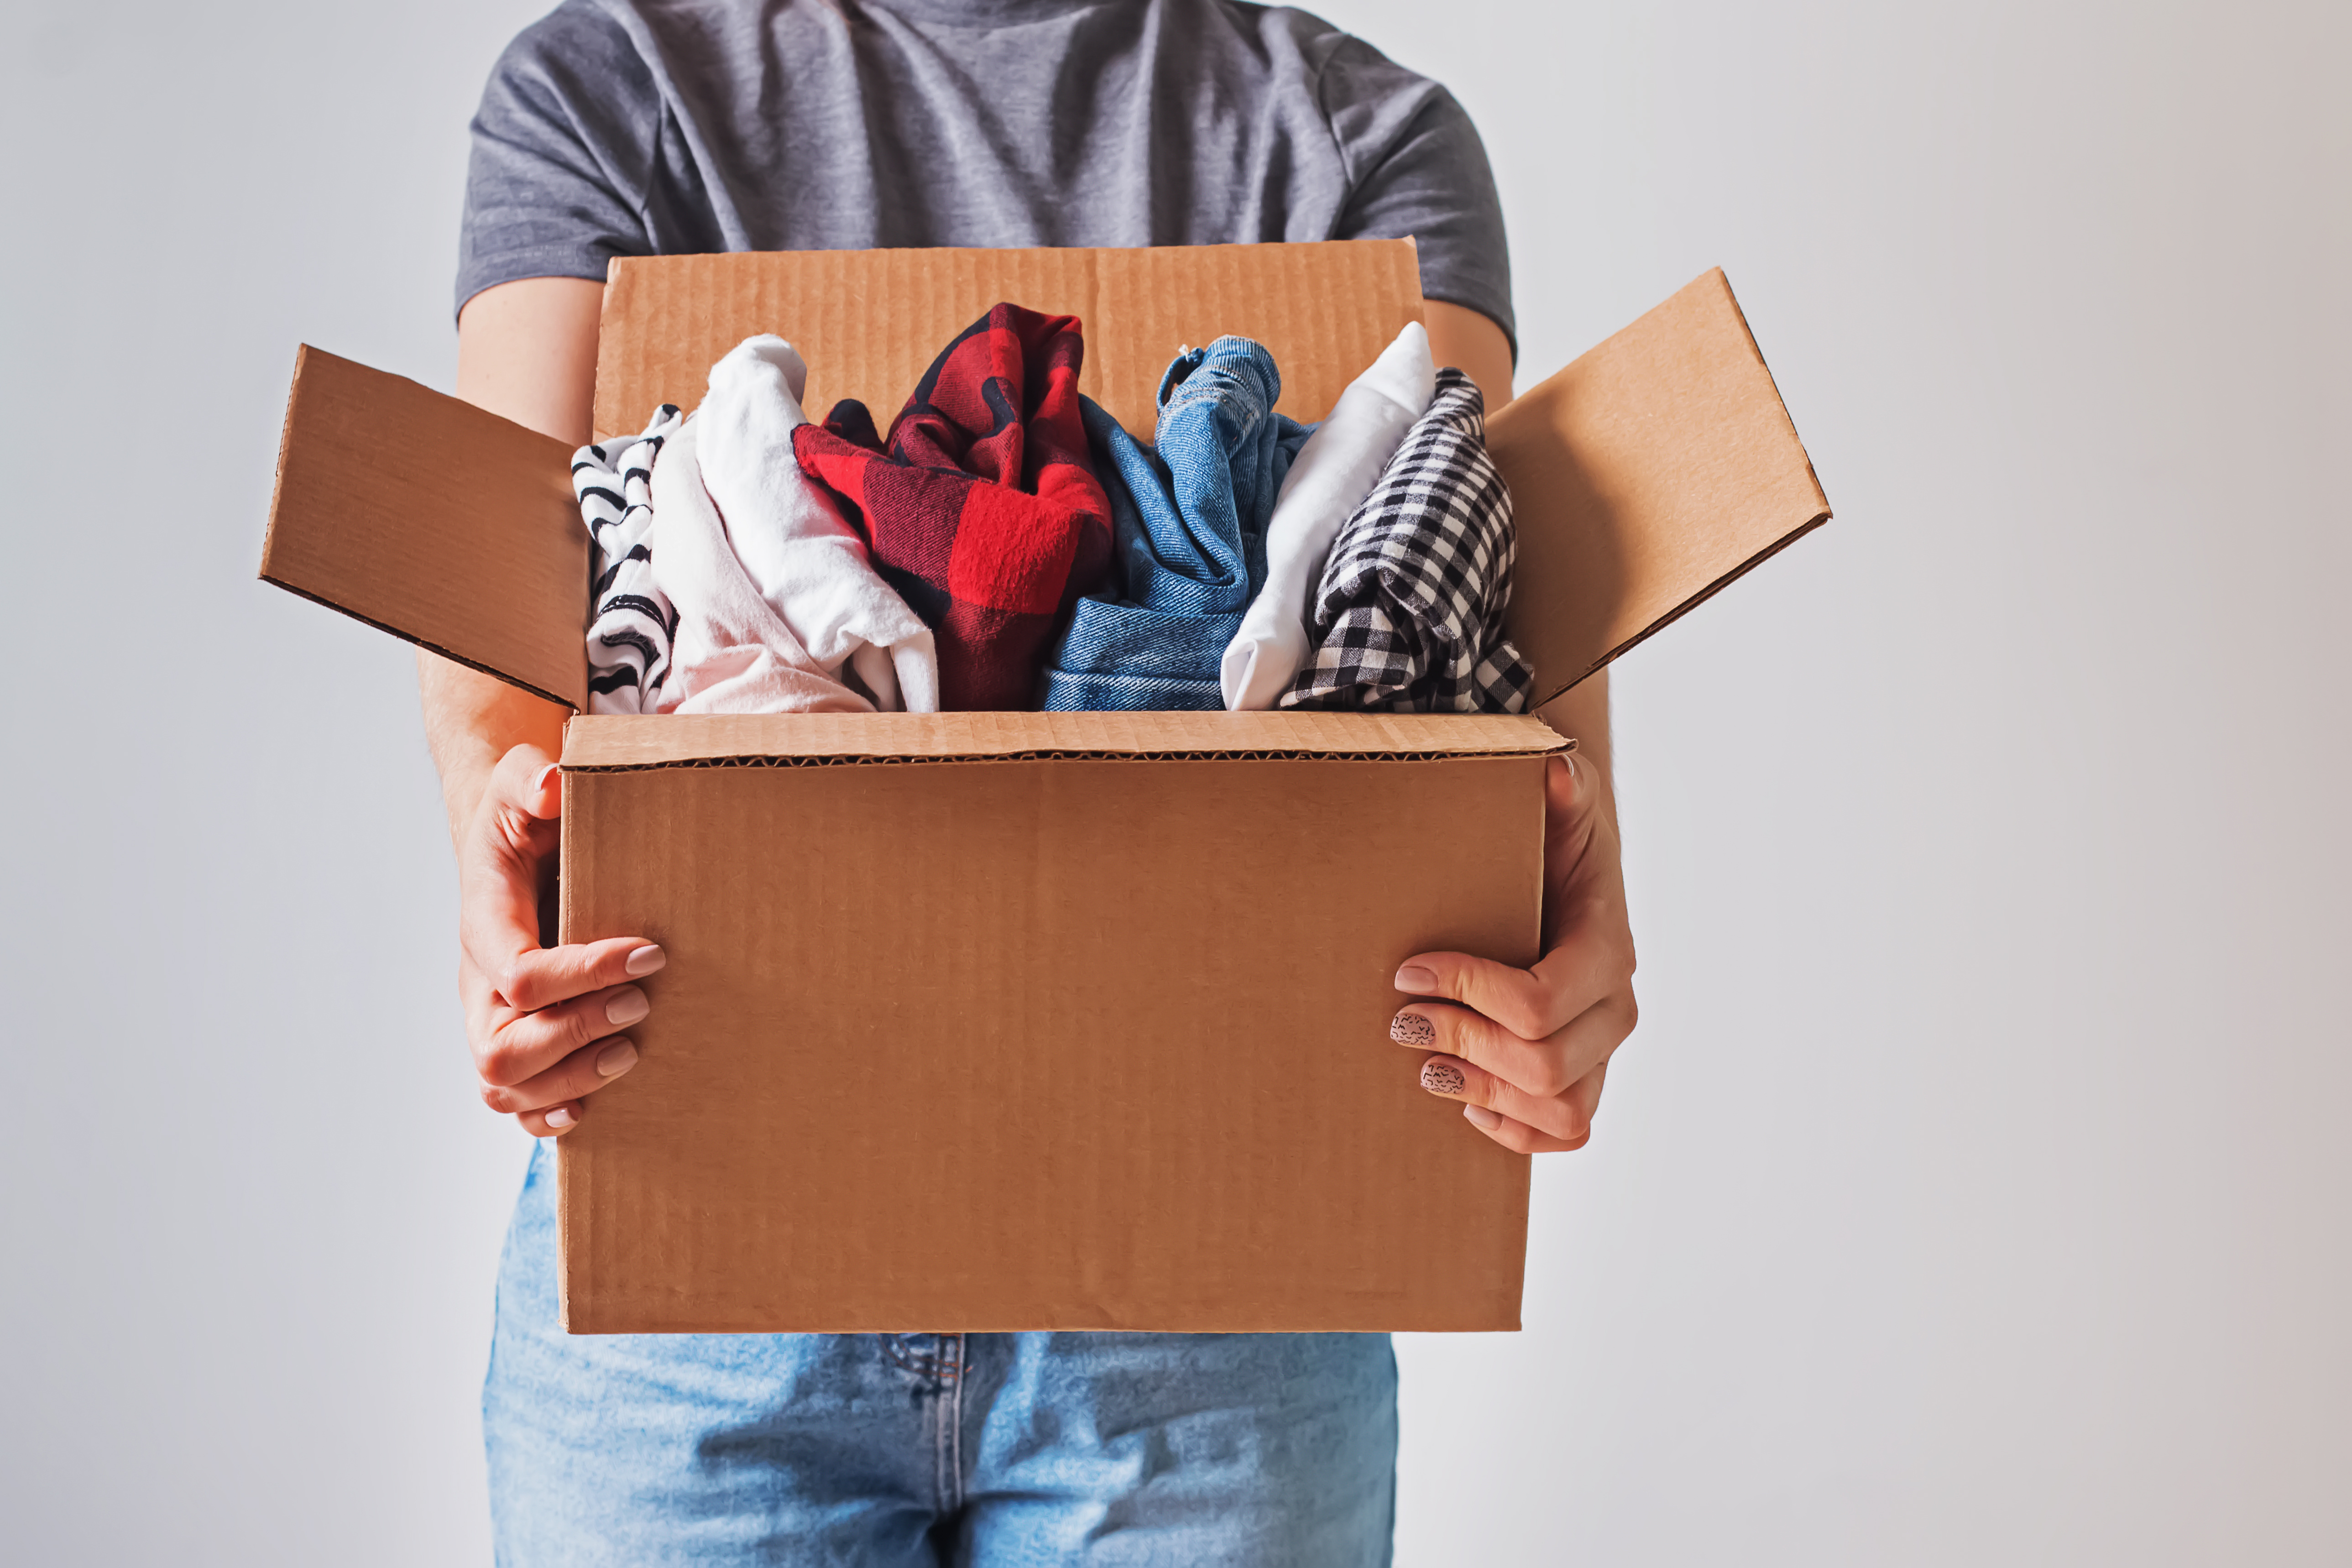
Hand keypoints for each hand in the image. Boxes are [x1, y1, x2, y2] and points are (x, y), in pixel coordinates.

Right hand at [457, 744, 664, 1135]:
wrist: (513, 850)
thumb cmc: (522, 820)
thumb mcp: (521, 784)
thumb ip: (530, 778)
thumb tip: (553, 787)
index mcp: (483, 922)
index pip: (520, 974)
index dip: (584, 973)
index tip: (650, 953)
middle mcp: (478, 983)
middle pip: (502, 1046)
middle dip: (577, 1034)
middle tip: (640, 1005)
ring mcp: (490, 1019)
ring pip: (505, 1084)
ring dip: (571, 1077)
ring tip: (632, 1051)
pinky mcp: (513, 1040)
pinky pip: (511, 1103)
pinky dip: (546, 1117)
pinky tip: (589, 1106)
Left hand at [1391, 751, 1636, 1150]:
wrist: (1570, 870)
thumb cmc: (1558, 839)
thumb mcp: (1562, 804)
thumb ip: (1564, 788)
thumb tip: (1553, 772)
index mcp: (1607, 949)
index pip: (1541, 1001)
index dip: (1469, 994)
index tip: (1409, 970)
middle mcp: (1614, 1010)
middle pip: (1544, 1065)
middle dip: (1464, 1041)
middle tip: (1402, 1020)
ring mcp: (1600, 1050)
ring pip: (1560, 1109)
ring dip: (1485, 1093)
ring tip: (1428, 1065)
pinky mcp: (1582, 1076)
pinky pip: (1564, 1131)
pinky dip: (1515, 1130)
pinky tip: (1467, 1100)